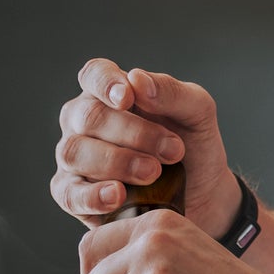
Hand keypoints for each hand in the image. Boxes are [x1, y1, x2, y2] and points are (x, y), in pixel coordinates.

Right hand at [52, 59, 239, 237]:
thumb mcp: (197, 113)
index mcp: (108, 94)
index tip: (127, 98)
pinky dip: (92, 195)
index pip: (93, 75)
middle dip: (132, 133)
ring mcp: (75, 160)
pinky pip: (70, 195)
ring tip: (153, 173)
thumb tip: (137, 80)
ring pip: (74, 152)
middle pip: (88, 117)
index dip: (105, 84)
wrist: (203, 198)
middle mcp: (83, 123)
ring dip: (116, 162)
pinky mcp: (75, 197)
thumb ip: (172, 92)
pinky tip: (118, 195)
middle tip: (172, 151)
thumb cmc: (194, 148)